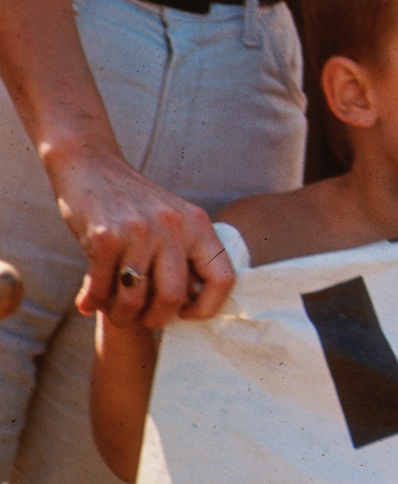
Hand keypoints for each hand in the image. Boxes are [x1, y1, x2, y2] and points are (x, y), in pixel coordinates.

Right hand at [48, 141, 234, 326]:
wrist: (90, 165)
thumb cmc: (134, 204)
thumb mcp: (173, 221)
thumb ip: (185, 257)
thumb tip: (194, 306)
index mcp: (198, 225)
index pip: (222, 278)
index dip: (208, 307)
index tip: (187, 314)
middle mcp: (173, 226)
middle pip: (173, 297)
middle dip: (156, 319)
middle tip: (144, 318)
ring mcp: (139, 231)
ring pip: (135, 299)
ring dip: (122, 315)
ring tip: (115, 312)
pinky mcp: (105, 236)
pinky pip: (102, 287)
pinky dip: (94, 301)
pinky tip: (89, 302)